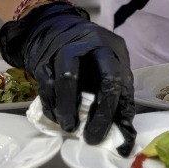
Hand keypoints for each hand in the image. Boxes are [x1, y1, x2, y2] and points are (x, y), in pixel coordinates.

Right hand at [0, 0, 136, 154]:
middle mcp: (91, 46)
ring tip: (70, 129)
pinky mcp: (43, 61)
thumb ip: (119, 96)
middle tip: (92, 137)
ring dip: (68, 109)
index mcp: (112, 49)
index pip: (118, 79)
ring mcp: (64, 50)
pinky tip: (57, 118)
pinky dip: (52, 106)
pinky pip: (46, 85)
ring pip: (67, 79)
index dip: (115, 110)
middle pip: (102, 77)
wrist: (55, 30)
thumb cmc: (89, 56)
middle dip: (99, 113)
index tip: (111, 136)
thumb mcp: (110, 66)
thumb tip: (125, 135)